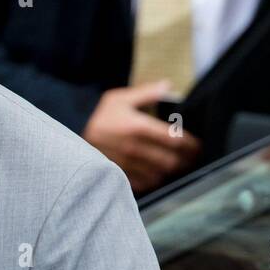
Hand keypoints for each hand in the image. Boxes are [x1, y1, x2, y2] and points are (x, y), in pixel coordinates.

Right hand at [83, 80, 201, 194]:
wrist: (72, 131)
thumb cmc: (99, 114)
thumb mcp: (121, 97)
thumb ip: (147, 93)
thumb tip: (168, 86)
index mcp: (138, 127)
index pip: (175, 140)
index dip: (191, 145)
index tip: (197, 146)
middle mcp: (134, 148)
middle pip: (170, 161)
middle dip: (185, 161)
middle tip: (192, 159)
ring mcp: (126, 164)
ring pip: (159, 175)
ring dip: (171, 173)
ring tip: (178, 167)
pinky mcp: (118, 175)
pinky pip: (143, 184)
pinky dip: (154, 181)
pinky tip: (158, 175)